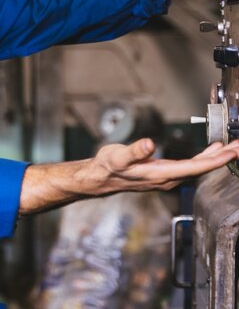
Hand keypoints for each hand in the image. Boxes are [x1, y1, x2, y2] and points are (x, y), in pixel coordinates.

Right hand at [19, 139, 238, 214]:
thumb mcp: (118, 156)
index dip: (216, 159)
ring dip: (215, 158)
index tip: (233, 151)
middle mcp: (168, 179)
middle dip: (222, 158)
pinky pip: (190, 167)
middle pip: (201, 169)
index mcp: (160, 174)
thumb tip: (149, 144)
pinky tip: (209, 152)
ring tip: (230, 148)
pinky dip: (203, 158)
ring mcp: (167, 178)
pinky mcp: (164, 174)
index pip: (195, 167)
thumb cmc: (107, 167)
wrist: (99, 179)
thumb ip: (135, 150)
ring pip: (197, 169)